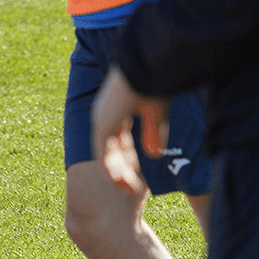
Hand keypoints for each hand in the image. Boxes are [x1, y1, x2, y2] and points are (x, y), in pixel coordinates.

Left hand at [90, 65, 170, 195]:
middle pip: (109, 149)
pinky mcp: (103, 124)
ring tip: (128, 192)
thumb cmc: (156, 82)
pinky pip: (103, 154)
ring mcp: (101, 119)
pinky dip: (111, 171)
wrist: (149, 66)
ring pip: (104, 154)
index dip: (127, 158)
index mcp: (116, 109)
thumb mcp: (156, 112)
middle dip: (121, 169)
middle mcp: (105, 114)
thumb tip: (152, 155)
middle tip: (131, 189)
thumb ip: (153, 132)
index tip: (137, 175)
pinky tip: (122, 185)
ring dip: (116, 175)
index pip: (117, 139)